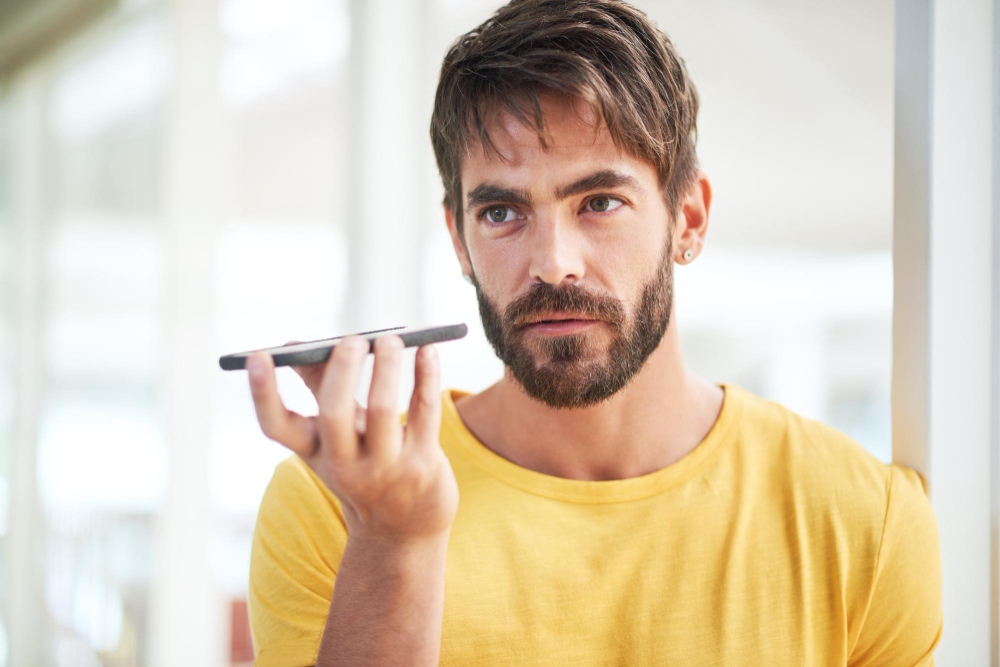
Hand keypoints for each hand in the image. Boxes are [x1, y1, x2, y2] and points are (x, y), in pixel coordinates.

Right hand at [246, 336, 458, 541]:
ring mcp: (385, 466)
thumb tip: (296, 344)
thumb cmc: (364, 464)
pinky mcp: (423, 462)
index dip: (262, 393)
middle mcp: (344, 464)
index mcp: (314, 453)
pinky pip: (424, 410)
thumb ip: (319, 387)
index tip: (257, 356)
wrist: (404, 527)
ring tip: (389, 339)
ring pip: (385, 410)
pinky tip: (427, 349)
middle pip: (334, 414)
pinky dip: (425, 374)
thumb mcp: (334, 437)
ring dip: (386, 367)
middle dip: (342, 371)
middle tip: (352, 340)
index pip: (276, 426)